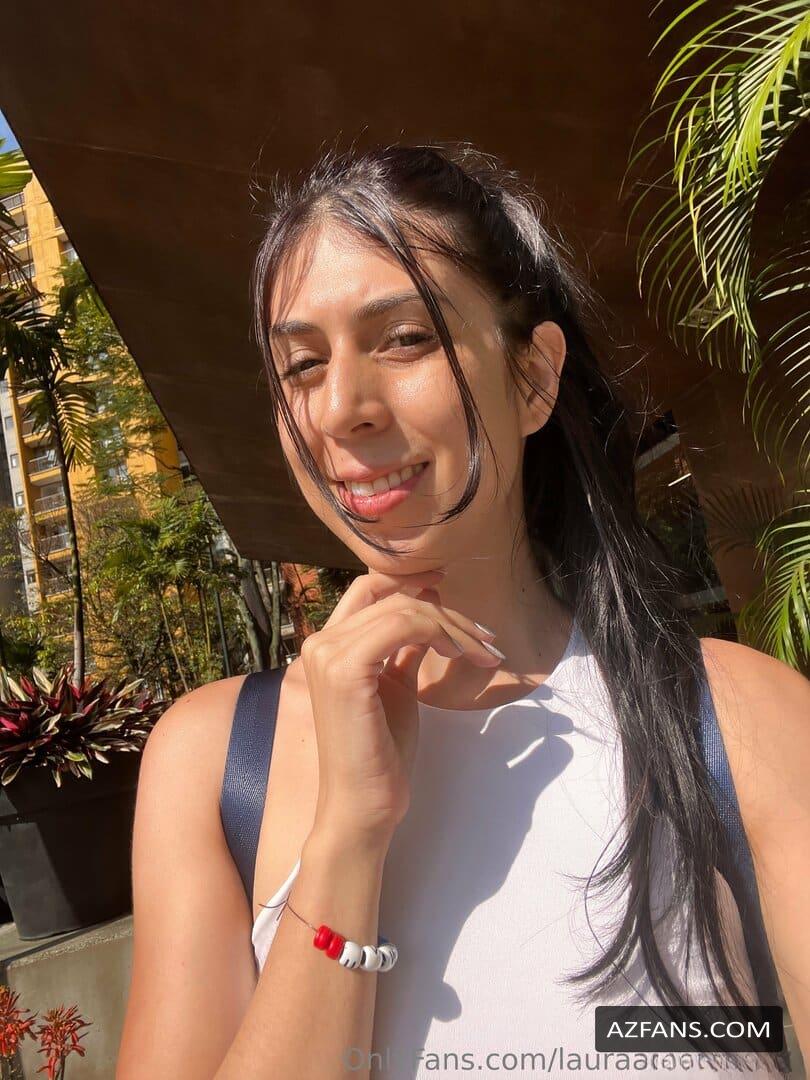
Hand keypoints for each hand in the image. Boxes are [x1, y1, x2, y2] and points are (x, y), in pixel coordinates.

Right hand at [302, 569, 500, 843]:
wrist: (364, 804)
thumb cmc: (381, 754)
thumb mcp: (397, 688)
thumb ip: (404, 652)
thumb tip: (429, 619)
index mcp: (329, 646)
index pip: (368, 588)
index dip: (410, 579)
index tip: (448, 587)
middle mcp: (321, 643)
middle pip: (391, 595)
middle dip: (446, 610)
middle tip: (485, 637)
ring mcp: (329, 654)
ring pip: (402, 608)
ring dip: (453, 625)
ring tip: (483, 652)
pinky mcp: (345, 669)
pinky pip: (401, 626)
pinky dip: (438, 632)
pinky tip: (458, 654)